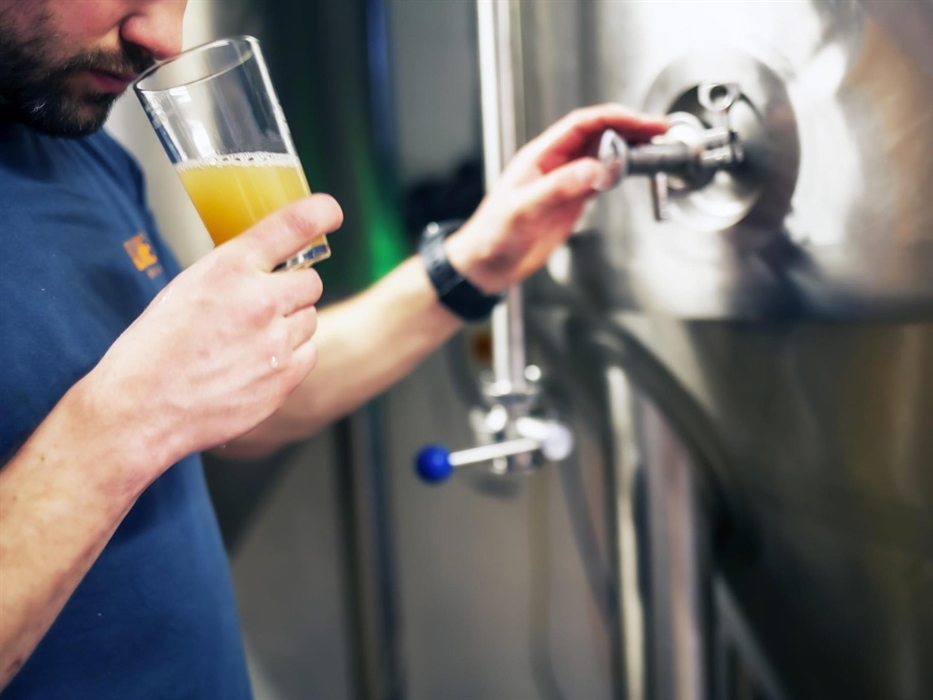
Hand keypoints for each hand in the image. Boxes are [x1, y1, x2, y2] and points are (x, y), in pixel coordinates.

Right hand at [78, 194, 342, 471]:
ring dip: (289, 325)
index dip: (320, 213)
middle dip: (291, 290)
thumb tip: (267, 268)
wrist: (142, 409)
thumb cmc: (154, 349)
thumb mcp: (187, 288)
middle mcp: (260, 300)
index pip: (293, 225)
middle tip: (261, 308)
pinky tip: (256, 365)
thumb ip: (233, 274)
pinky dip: (289, 357)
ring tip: (249, 342)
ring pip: (310, 318)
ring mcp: (276, 341)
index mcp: (229, 268)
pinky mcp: (285, 377)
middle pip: (310, 281)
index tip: (331, 213)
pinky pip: (308, 353)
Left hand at [444, 104, 668, 293]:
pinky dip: (619, 172)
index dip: (613, 118)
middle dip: (629, 128)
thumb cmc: (493, 235)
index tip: (639, 121)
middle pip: (598, 135)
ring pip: (602, 155)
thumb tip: (594, 169)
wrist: (487, 264)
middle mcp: (554, 165)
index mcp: (540, 157)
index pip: (582, 125)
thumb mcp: (524, 209)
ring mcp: (564, 183)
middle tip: (658, 130)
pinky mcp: (570, 203)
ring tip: (653, 146)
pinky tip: (632, 171)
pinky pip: (600, 179)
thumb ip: (559, 187)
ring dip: (628, 148)